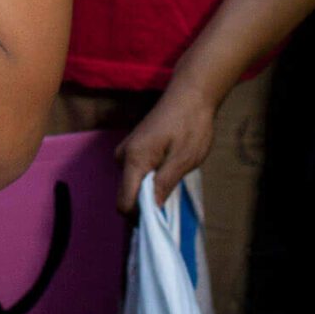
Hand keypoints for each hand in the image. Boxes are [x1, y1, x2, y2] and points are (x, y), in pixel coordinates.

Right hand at [115, 79, 220, 213]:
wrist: (190, 94)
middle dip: (146, 204)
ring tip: (174, 177)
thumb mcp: (184, 158)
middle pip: (127, 194)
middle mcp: (123, 156)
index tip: (161, 218)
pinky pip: (135, 174)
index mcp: (134, 159)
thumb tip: (152, 209)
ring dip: (150, 190)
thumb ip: (165, 184)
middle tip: (173, 198)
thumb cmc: (191, 124)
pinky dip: (149, 179)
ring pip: (132, 185)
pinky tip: (168, 170)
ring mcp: (126, 151)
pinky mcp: (133, 148)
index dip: (140, 216)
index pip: (125, 201)